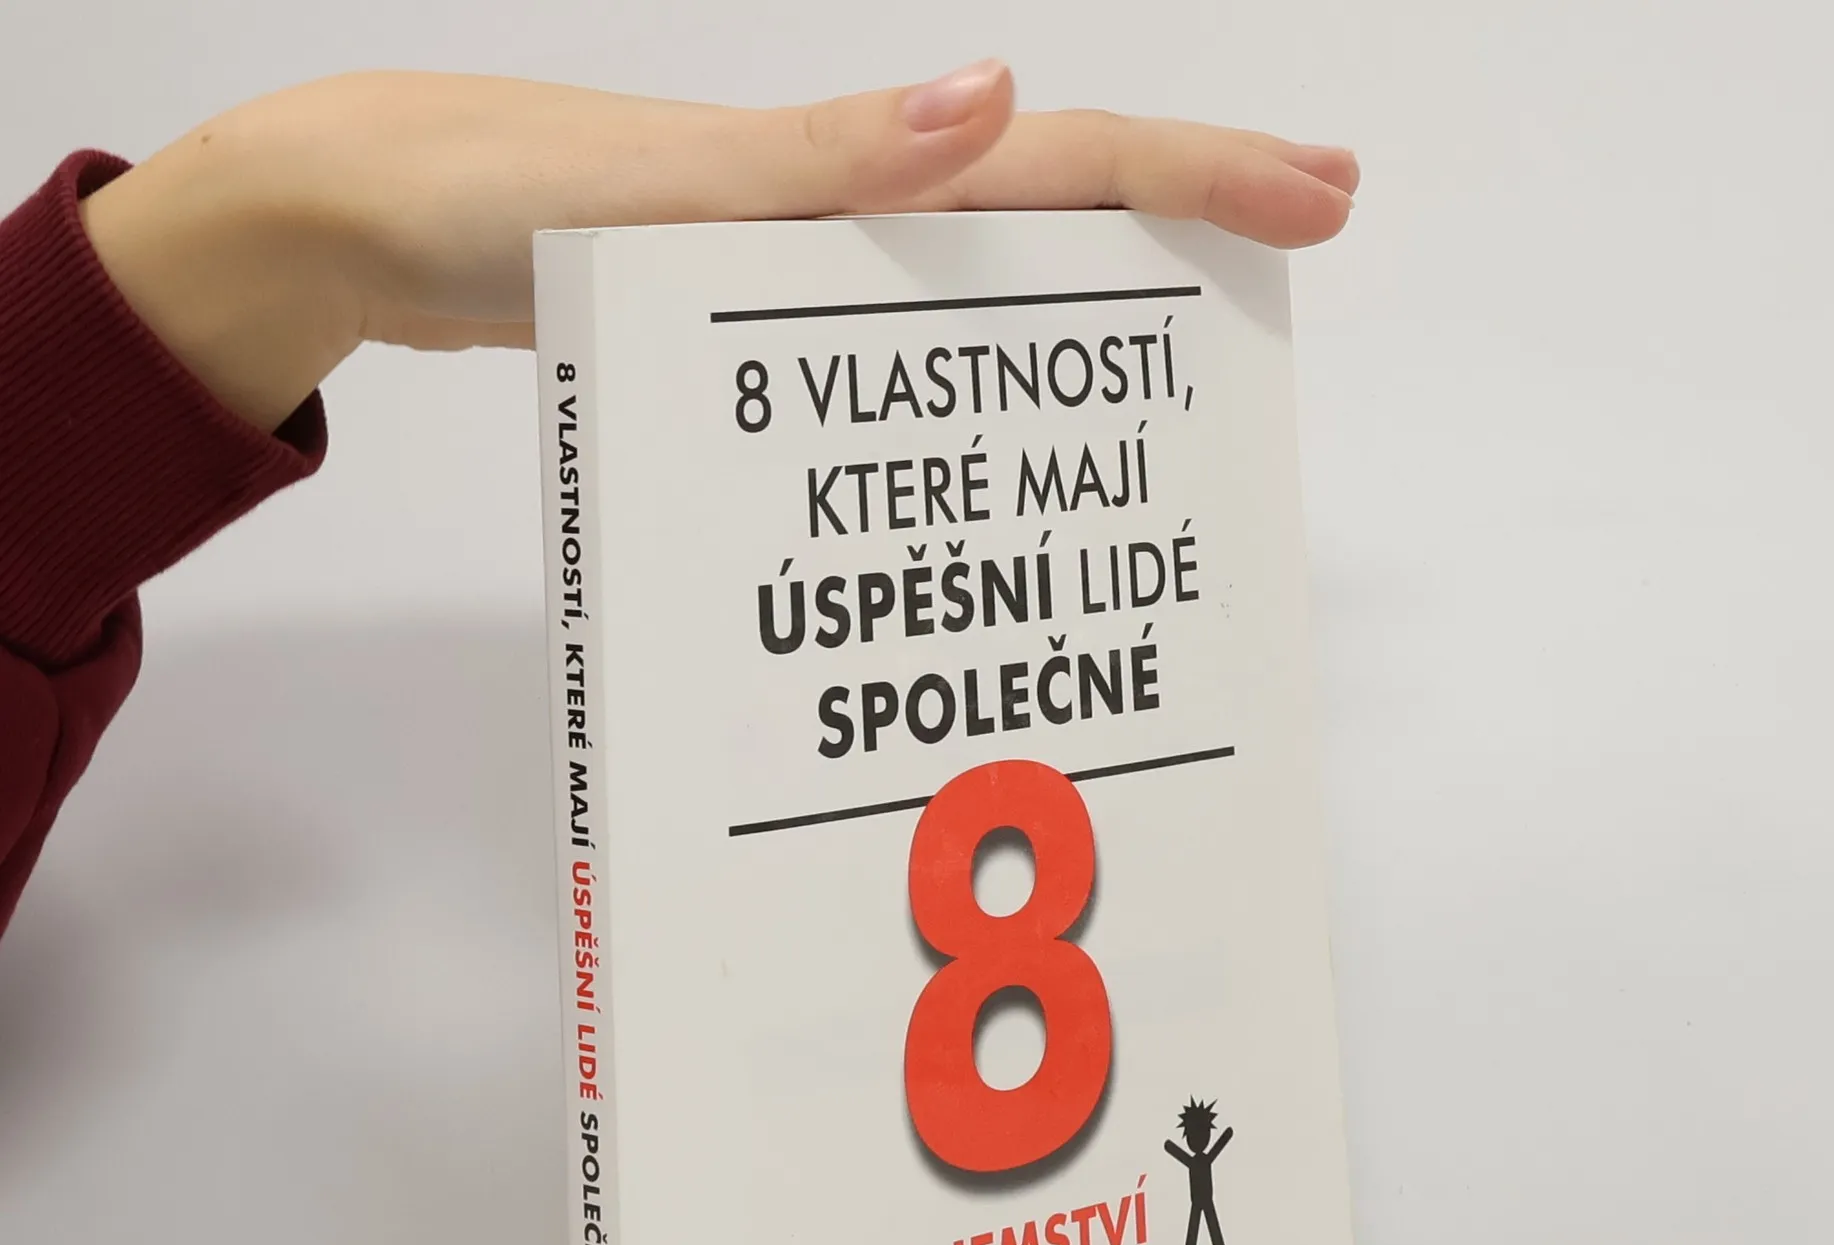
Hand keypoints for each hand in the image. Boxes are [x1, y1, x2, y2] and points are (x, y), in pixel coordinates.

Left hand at [80, 64, 1357, 431]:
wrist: (360, 223)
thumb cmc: (479, 203)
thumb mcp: (646, 196)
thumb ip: (810, 167)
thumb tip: (986, 102)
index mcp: (836, 171)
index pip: (1053, 163)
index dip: (1192, 176)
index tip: (1315, 196)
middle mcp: (835, 201)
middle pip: (1048, 200)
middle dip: (1184, 215)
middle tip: (1304, 238)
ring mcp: (792, 253)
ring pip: (980, 267)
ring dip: (1093, 287)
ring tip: (1187, 331)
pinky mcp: (743, 307)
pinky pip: (892, 326)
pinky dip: (968, 354)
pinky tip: (987, 395)